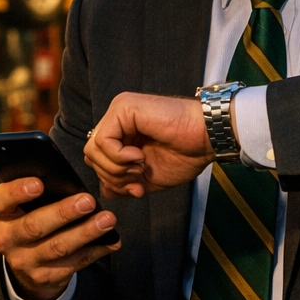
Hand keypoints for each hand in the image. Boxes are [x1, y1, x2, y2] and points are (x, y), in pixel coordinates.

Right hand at [0, 177, 119, 299]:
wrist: (25, 262)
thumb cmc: (30, 217)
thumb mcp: (24, 205)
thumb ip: (39, 192)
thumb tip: (69, 179)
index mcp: (1, 213)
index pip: (1, 200)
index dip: (18, 191)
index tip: (39, 183)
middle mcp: (7, 238)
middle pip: (34, 226)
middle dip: (63, 213)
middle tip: (88, 201)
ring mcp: (25, 261)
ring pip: (57, 247)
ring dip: (85, 233)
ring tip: (107, 220)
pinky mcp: (44, 277)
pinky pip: (73, 263)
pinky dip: (95, 251)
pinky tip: (111, 241)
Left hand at [84, 92, 213, 197]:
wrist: (207, 139)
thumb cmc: (185, 154)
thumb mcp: (147, 177)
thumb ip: (124, 182)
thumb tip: (105, 191)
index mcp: (123, 133)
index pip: (98, 161)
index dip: (114, 180)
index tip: (138, 189)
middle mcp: (117, 120)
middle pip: (92, 156)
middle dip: (113, 177)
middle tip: (138, 180)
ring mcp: (119, 111)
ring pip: (93, 150)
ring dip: (116, 168)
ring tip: (140, 166)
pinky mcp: (123, 108)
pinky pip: (103, 141)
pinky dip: (118, 157)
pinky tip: (139, 156)